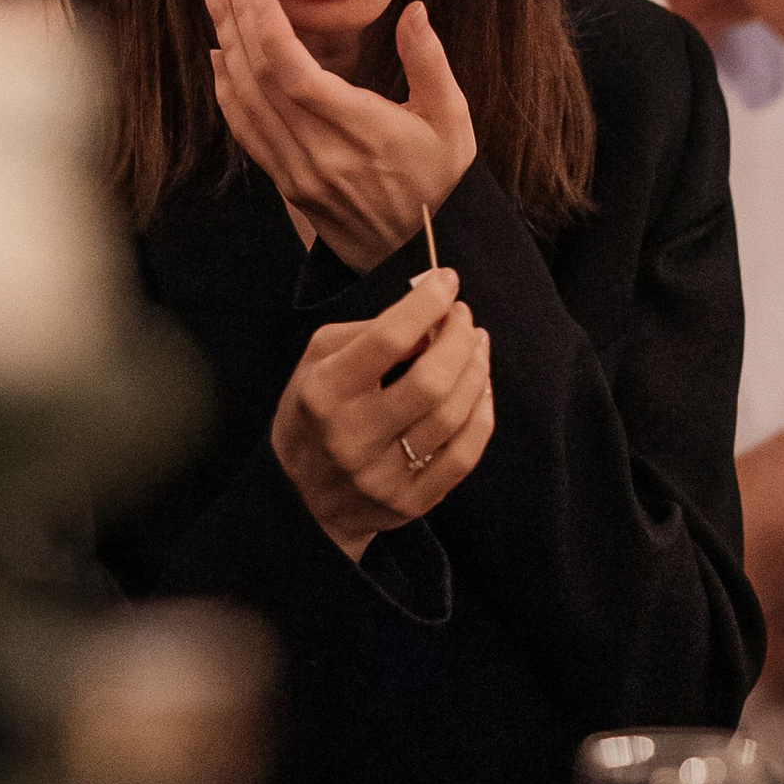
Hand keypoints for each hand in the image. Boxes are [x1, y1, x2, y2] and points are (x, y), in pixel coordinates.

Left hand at [208, 0, 476, 271]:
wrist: (418, 257)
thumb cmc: (441, 182)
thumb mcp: (453, 121)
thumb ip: (429, 63)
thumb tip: (414, 10)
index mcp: (363, 131)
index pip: (296, 74)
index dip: (267, 28)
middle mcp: (321, 154)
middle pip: (262, 80)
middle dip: (240, 21)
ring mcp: (299, 172)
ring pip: (248, 103)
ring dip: (228, 49)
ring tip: (219, 5)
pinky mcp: (288, 184)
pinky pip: (246, 132)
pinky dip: (227, 91)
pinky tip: (221, 60)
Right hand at [271, 269, 494, 560]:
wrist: (301, 497)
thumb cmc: (314, 411)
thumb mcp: (319, 360)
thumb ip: (371, 332)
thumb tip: (434, 318)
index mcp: (323, 394)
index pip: (388, 339)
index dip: (427, 304)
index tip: (448, 281)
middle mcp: (351, 438)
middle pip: (432, 381)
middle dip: (459, 337)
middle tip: (464, 317)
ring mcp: (382, 476)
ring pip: (454, 416)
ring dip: (477, 370)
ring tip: (476, 345)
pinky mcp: (409, 502)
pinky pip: (465, 455)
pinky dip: (481, 414)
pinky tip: (479, 389)